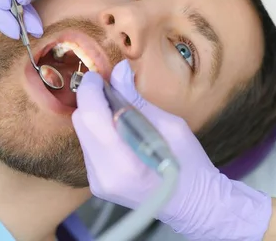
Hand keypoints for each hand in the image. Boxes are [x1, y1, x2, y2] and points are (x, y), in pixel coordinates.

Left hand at [72, 60, 271, 240]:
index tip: (100, 76)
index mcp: (125, 163)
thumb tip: (119, 70)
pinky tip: (119, 131)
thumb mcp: (170, 125)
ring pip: (82, 133)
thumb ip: (136, 100)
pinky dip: (99, 132)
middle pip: (81, 123)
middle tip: (112, 88)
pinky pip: (89, 146)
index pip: (91, 116)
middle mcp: (105, 175)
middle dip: (92, 100)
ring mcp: (98, 182)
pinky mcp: (97, 184)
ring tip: (119, 111)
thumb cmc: (190, 165)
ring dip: (95, 115)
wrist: (194, 205)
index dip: (91, 89)